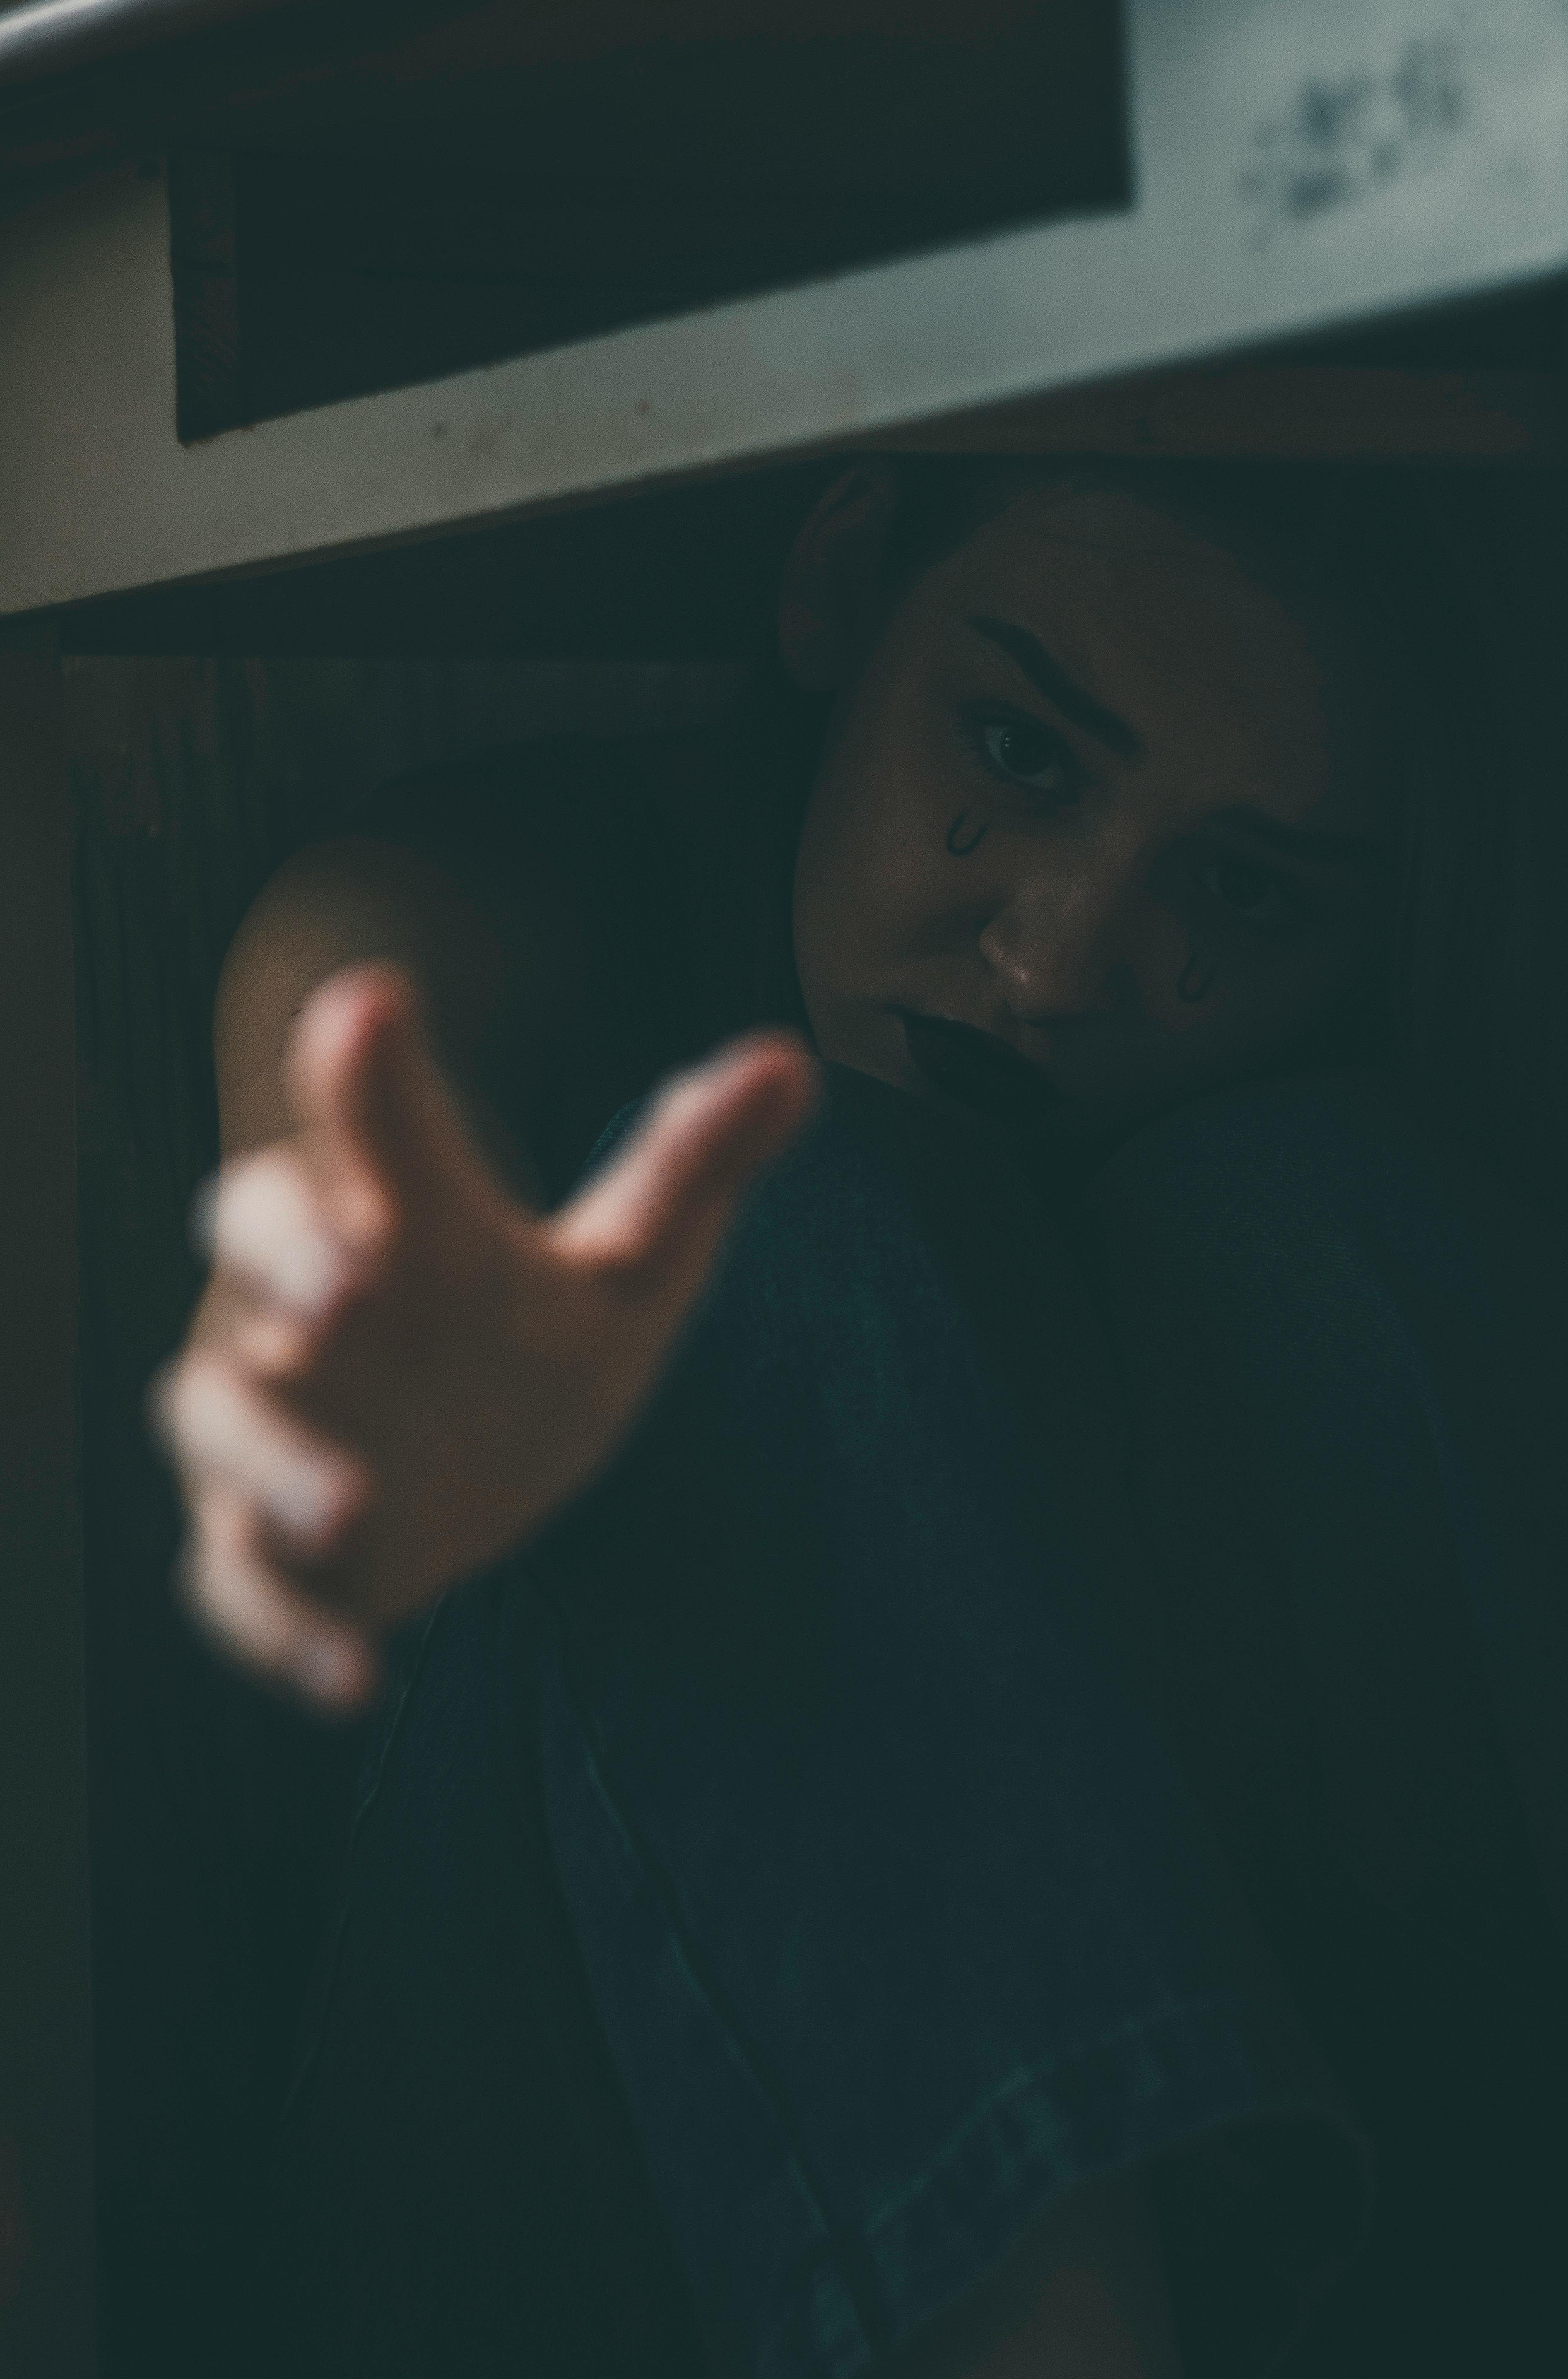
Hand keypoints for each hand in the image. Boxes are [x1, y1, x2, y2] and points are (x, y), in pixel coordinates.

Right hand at [154, 965, 815, 1709]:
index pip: (366, 1121)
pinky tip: (355, 1683)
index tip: (371, 1006)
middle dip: (284, 1250)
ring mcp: (273, 1414)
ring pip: (216, 1409)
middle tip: (350, 1277)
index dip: (361, 1073)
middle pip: (250, 1236)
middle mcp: (309, 1296)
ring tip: (351, 1505)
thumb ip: (694, 1164)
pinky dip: (279, 1628)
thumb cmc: (536, 1334)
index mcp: (396, 1212)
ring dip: (270, 1455)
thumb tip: (795, 1063)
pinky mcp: (258, 1535)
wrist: (478, 1461)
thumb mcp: (628, 1262)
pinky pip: (233, 1578)